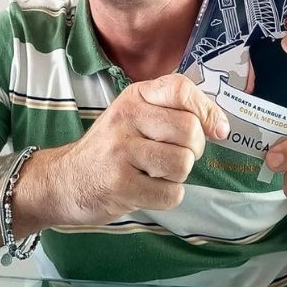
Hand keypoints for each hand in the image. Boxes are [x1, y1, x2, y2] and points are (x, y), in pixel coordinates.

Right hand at [58, 74, 228, 224]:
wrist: (65, 180)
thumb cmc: (113, 147)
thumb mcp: (137, 116)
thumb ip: (176, 112)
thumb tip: (221, 126)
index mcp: (135, 95)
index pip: (181, 89)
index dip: (207, 110)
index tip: (216, 129)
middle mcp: (127, 117)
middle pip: (189, 130)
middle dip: (193, 149)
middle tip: (176, 155)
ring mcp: (120, 150)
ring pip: (182, 163)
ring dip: (178, 175)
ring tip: (157, 173)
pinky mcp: (118, 184)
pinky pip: (170, 193)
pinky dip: (167, 197)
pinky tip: (147, 190)